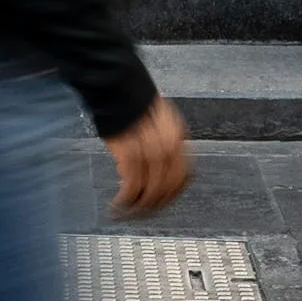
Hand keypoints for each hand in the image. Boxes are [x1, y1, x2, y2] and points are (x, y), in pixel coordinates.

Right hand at [104, 95, 191, 217]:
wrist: (118, 87)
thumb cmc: (135, 103)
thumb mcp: (161, 121)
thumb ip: (166, 144)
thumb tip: (162, 168)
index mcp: (178, 138)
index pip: (183, 176)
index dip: (173, 194)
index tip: (163, 202)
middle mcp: (168, 147)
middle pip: (167, 188)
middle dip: (155, 205)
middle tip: (143, 212)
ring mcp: (150, 152)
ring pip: (150, 191)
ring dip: (138, 208)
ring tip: (127, 212)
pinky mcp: (130, 155)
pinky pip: (131, 187)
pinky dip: (125, 200)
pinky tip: (118, 204)